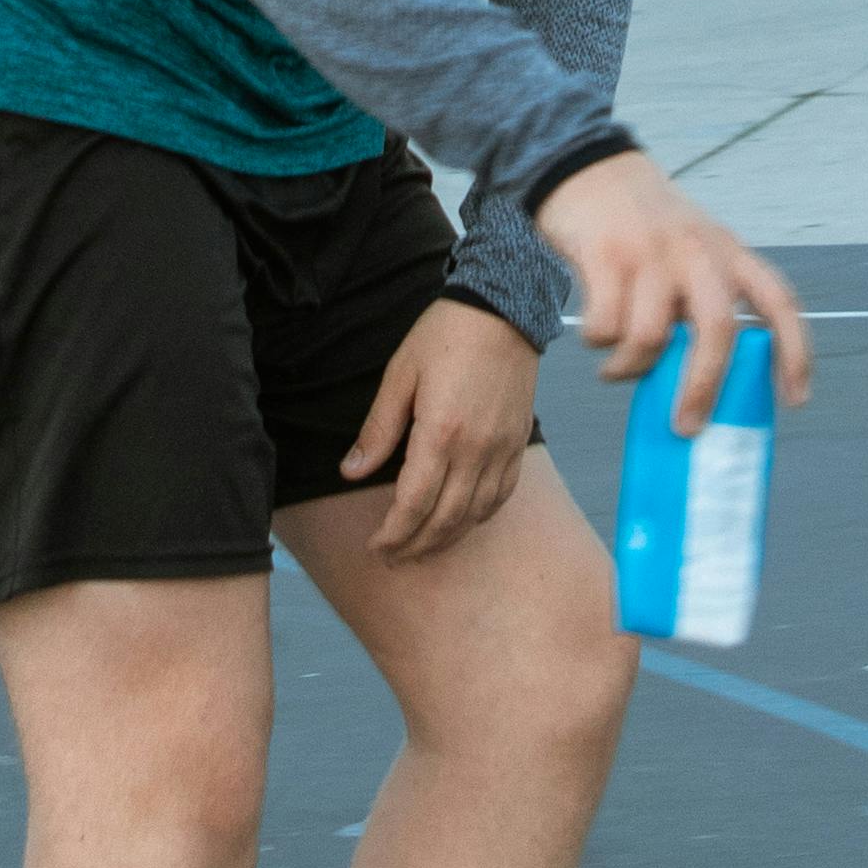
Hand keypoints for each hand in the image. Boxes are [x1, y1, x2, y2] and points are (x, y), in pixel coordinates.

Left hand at [336, 296, 541, 559]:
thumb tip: (349, 471)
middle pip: (444, 519)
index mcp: (440, 433)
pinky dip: (479, 517)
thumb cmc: (445, 335)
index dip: (393, 533)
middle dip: (415, 546)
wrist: (504, 309)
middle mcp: (475, 449)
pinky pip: (500, 496)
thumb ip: (377, 429)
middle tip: (392, 558)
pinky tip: (461, 522)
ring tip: (420, 549)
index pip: (414, 503)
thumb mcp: (400, 375)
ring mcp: (501, 449)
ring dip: (445, 539)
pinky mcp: (518, 444)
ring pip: (474, 514)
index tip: (375, 547)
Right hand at [532, 147, 814, 434]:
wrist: (587, 169)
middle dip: (703, 388)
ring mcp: (651, 252)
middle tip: (687, 426)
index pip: (779, 301)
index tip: (795, 399)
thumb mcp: (691, 250)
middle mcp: (697, 250)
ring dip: (628, 368)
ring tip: (617, 369)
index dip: (795, 353)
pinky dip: (598, 344)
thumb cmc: (645, 230)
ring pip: (648, 338)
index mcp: (729, 252)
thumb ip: (702, 302)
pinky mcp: (605, 256)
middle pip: (718, 330)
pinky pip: (604, 327)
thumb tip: (701, 389)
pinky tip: (597, 337)